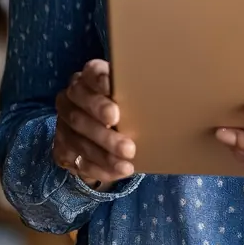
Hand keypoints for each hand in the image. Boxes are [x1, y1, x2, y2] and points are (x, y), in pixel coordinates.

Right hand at [53, 58, 135, 189]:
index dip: (100, 81)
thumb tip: (182, 100)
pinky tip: (118, 171)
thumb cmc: (127, 109)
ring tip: (127, 161)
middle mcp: (71, 97)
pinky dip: (99, 168)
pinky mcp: (62, 147)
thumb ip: (146, 94)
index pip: (92, 73)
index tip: (114, 93)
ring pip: (79, 138)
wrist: (103, 136)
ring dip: (104, 153)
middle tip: (126, 143)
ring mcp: (63, 123)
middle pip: (80, 109)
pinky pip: (77, 160)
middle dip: (103, 128)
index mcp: (89, 77)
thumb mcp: (135, 98)